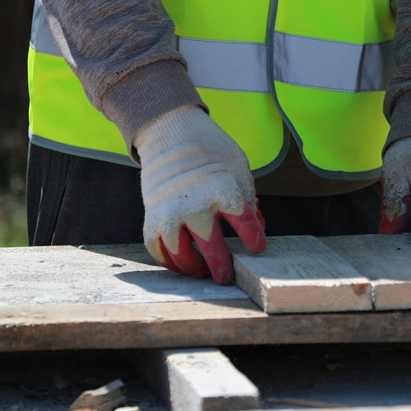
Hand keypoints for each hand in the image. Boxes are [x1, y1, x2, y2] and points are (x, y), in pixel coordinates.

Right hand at [135, 105, 265, 281]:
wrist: (171, 133)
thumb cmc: (212, 153)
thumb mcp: (238, 168)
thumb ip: (247, 199)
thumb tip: (257, 228)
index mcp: (222, 187)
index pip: (244, 221)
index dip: (253, 237)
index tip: (258, 248)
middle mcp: (195, 203)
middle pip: (210, 245)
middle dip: (221, 265)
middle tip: (226, 276)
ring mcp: (170, 212)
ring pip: (180, 254)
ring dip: (193, 267)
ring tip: (202, 271)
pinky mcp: (152, 217)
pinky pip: (157, 249)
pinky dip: (169, 261)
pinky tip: (181, 263)